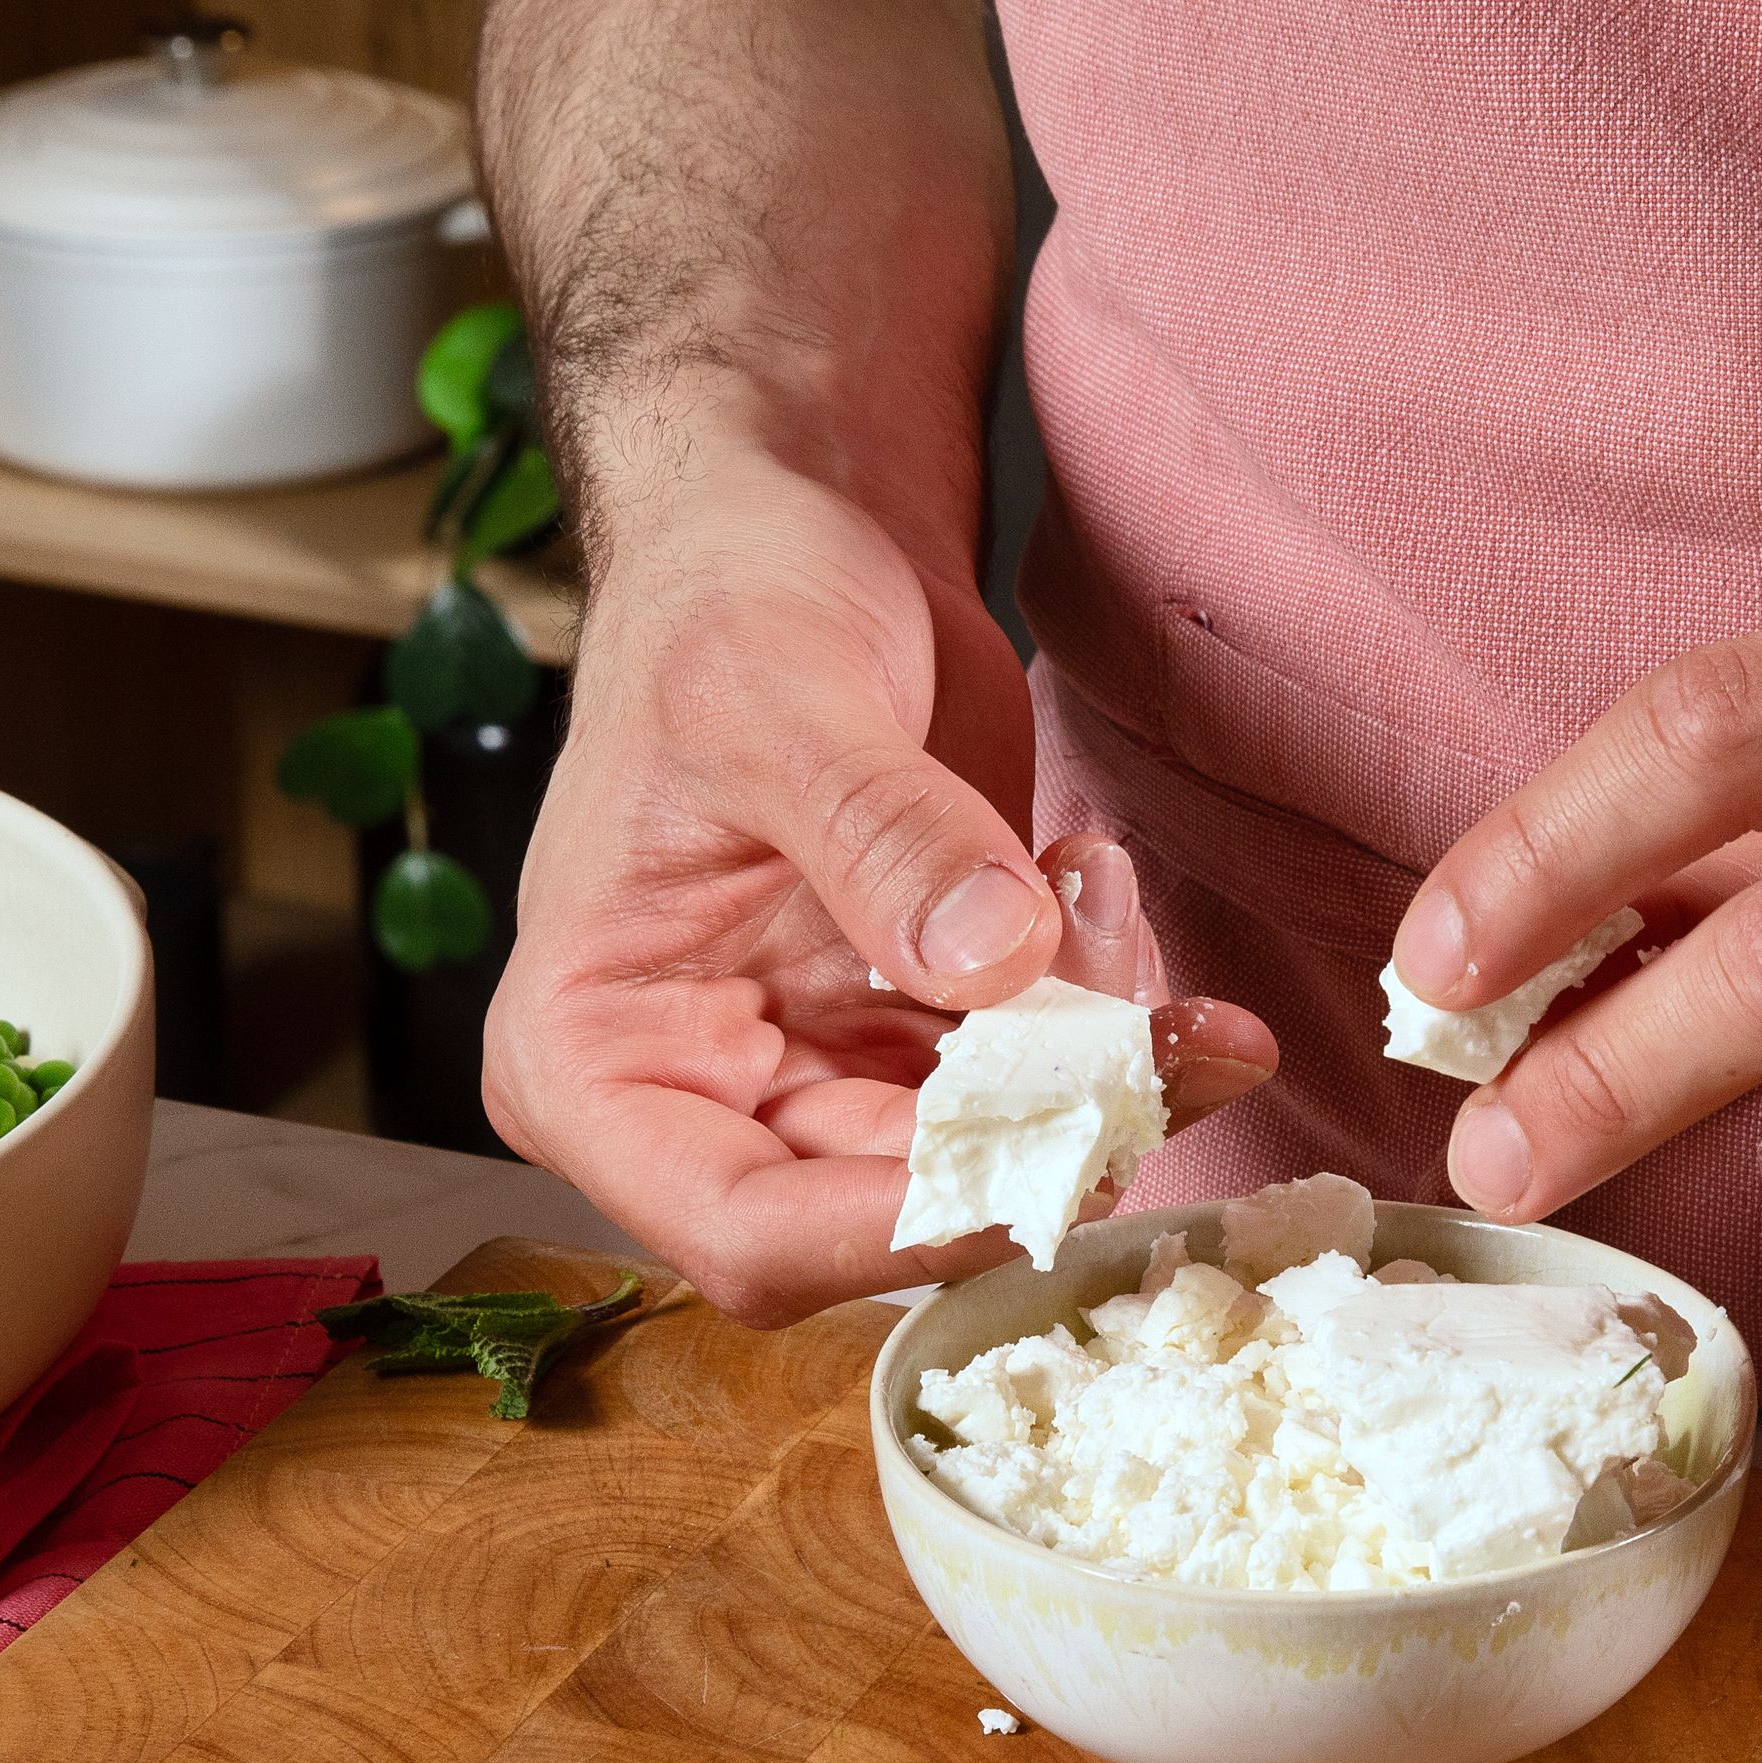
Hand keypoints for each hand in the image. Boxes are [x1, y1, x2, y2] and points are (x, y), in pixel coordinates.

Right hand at [483, 431, 1273, 1325]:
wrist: (789, 531)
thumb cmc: (725, 603)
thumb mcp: (780, 698)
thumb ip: (881, 836)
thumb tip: (994, 961)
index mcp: (593, 1064)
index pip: (747, 1231)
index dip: (907, 1231)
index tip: (1058, 1151)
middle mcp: (701, 1100)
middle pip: (893, 1211)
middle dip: (1044, 1128)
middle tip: (1167, 1026)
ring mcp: (816, 1074)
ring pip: (990, 1156)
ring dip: (1099, 1071)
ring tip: (1112, 899)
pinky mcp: (917, 1034)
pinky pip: (1035, 1083)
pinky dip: (1108, 1022)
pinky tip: (1109, 899)